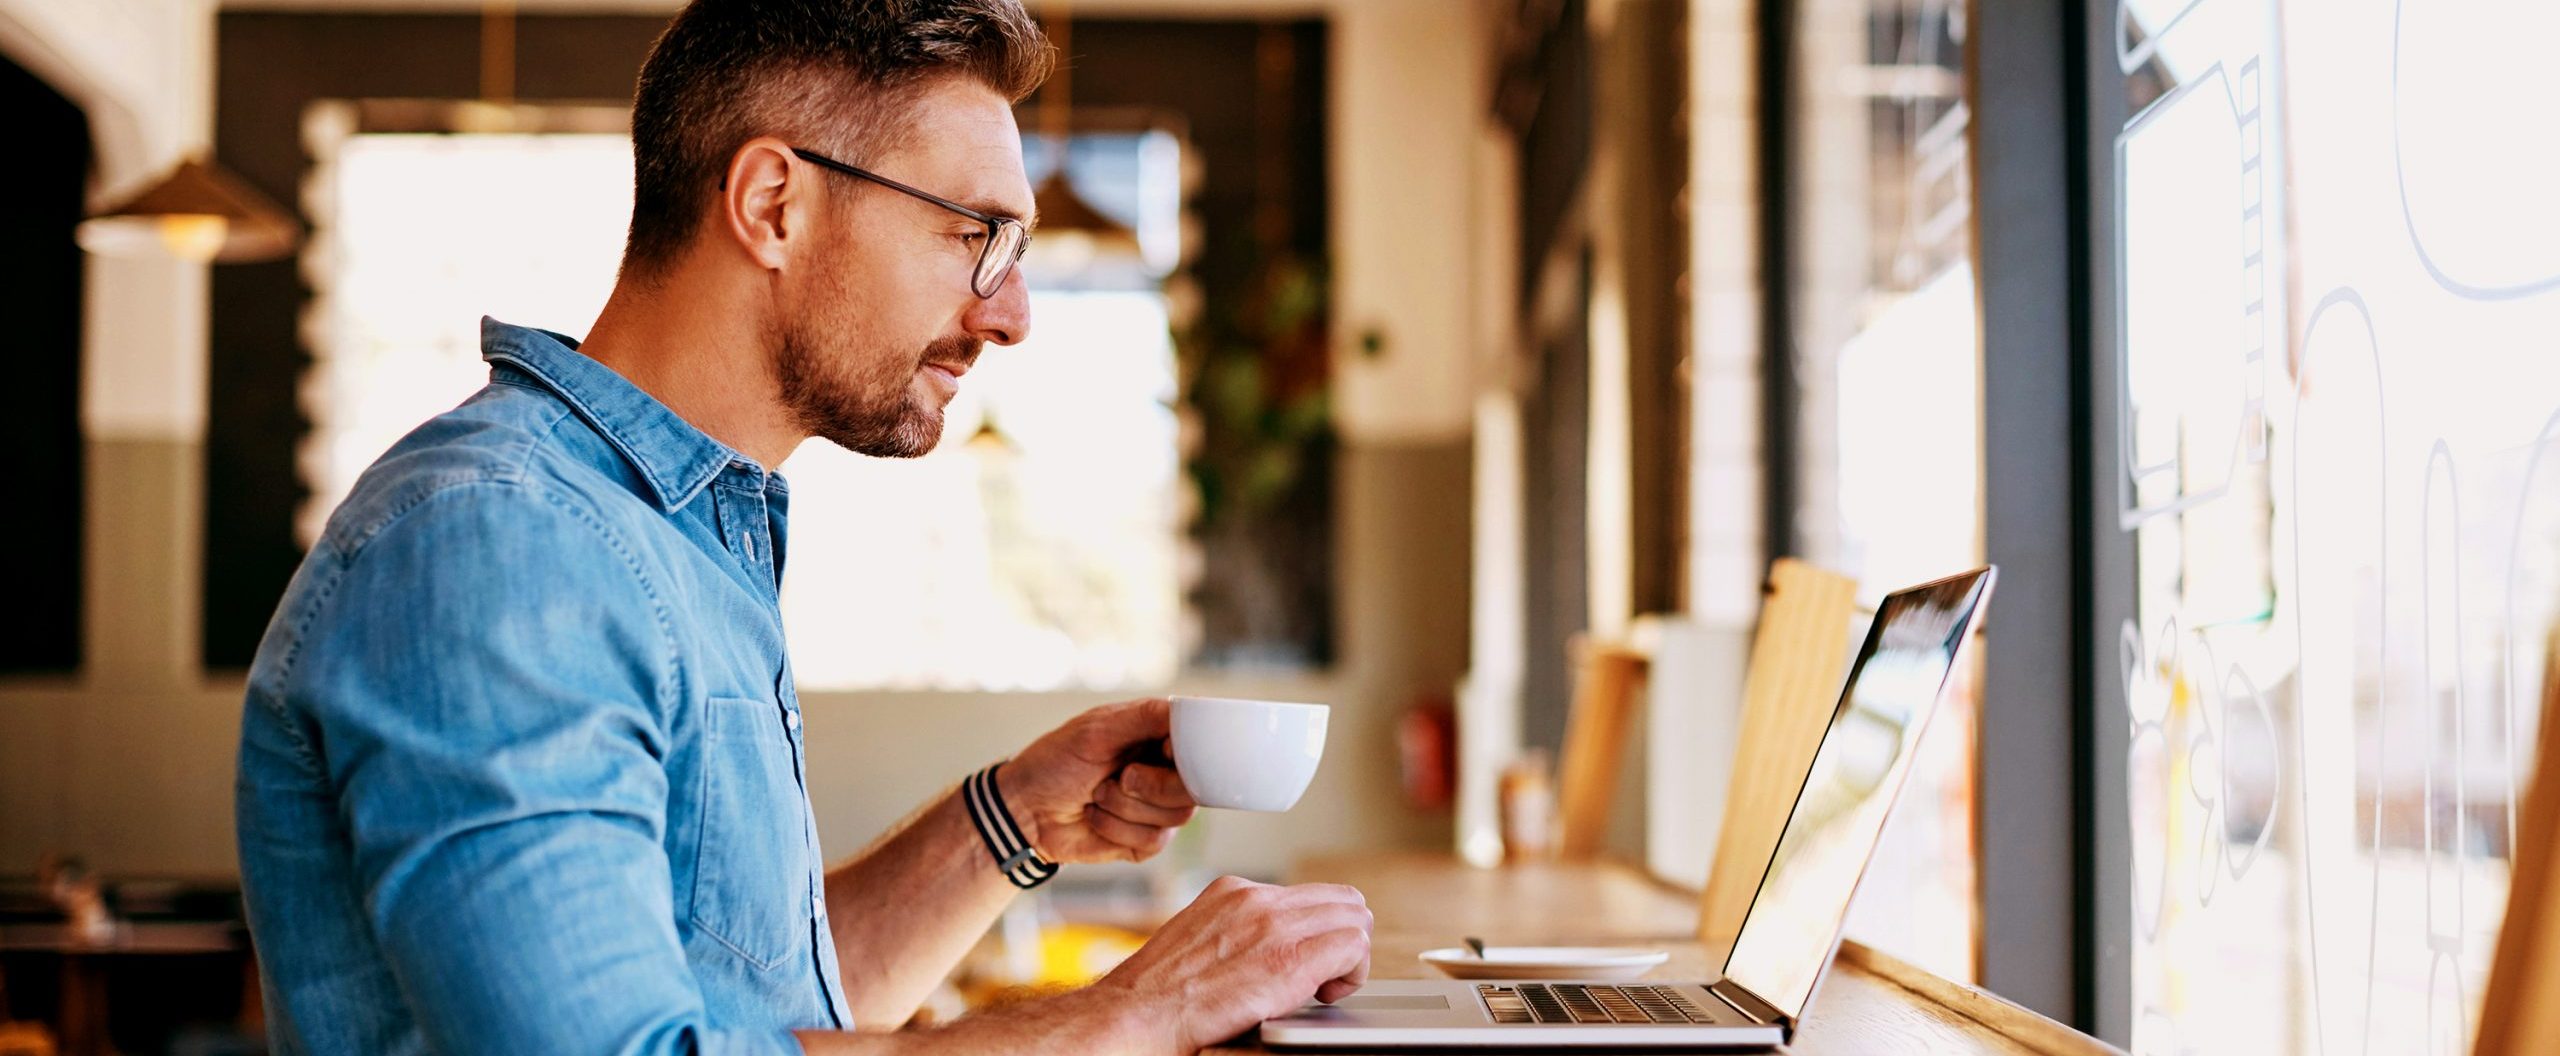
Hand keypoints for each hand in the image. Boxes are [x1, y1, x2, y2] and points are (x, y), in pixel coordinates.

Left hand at [1000, 698, 1197, 863]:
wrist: (1024, 810)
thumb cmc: (1056, 762)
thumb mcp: (1098, 729)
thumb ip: (1146, 717)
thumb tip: (1191, 710)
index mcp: (1159, 738)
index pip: (1202, 745)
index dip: (1187, 754)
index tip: (1161, 753)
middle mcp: (1165, 773)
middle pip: (1194, 787)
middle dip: (1150, 786)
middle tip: (1119, 777)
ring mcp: (1158, 809)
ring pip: (1176, 816)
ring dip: (1125, 807)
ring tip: (1097, 794)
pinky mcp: (1147, 841)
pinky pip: (1155, 841)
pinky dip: (1116, 829)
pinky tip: (1095, 816)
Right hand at [1091, 876, 1372, 1052]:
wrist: (1138, 1015)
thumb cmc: (1158, 995)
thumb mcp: (1197, 940)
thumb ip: (1237, 933)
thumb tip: (1266, 948)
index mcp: (1234, 892)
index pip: (1310, 895)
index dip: (1320, 929)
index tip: (1309, 961)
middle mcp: (1257, 898)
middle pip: (1342, 899)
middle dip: (1343, 938)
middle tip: (1326, 975)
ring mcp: (1274, 924)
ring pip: (1355, 917)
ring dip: (1349, 957)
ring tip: (1325, 988)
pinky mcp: (1289, 957)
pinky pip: (1353, 946)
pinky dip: (1351, 974)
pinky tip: (1324, 995)